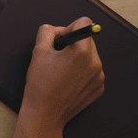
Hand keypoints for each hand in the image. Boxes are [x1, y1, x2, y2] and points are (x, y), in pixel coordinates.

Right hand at [6, 17, 104, 137]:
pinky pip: (92, 70)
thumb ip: (47, 31)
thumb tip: (57, 30)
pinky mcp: (99, 88)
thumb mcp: (38, 51)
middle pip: (87, 40)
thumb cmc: (40, 85)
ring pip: (90, 55)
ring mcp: (99, 77)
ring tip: (61, 71)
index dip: (68, 28)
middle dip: (73, 44)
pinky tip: (68, 81)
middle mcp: (95, 63)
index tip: (60, 40)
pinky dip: (81, 71)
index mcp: (81, 52)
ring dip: (77, 58)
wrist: (45, 114)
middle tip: (57, 57)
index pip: (84, 23)